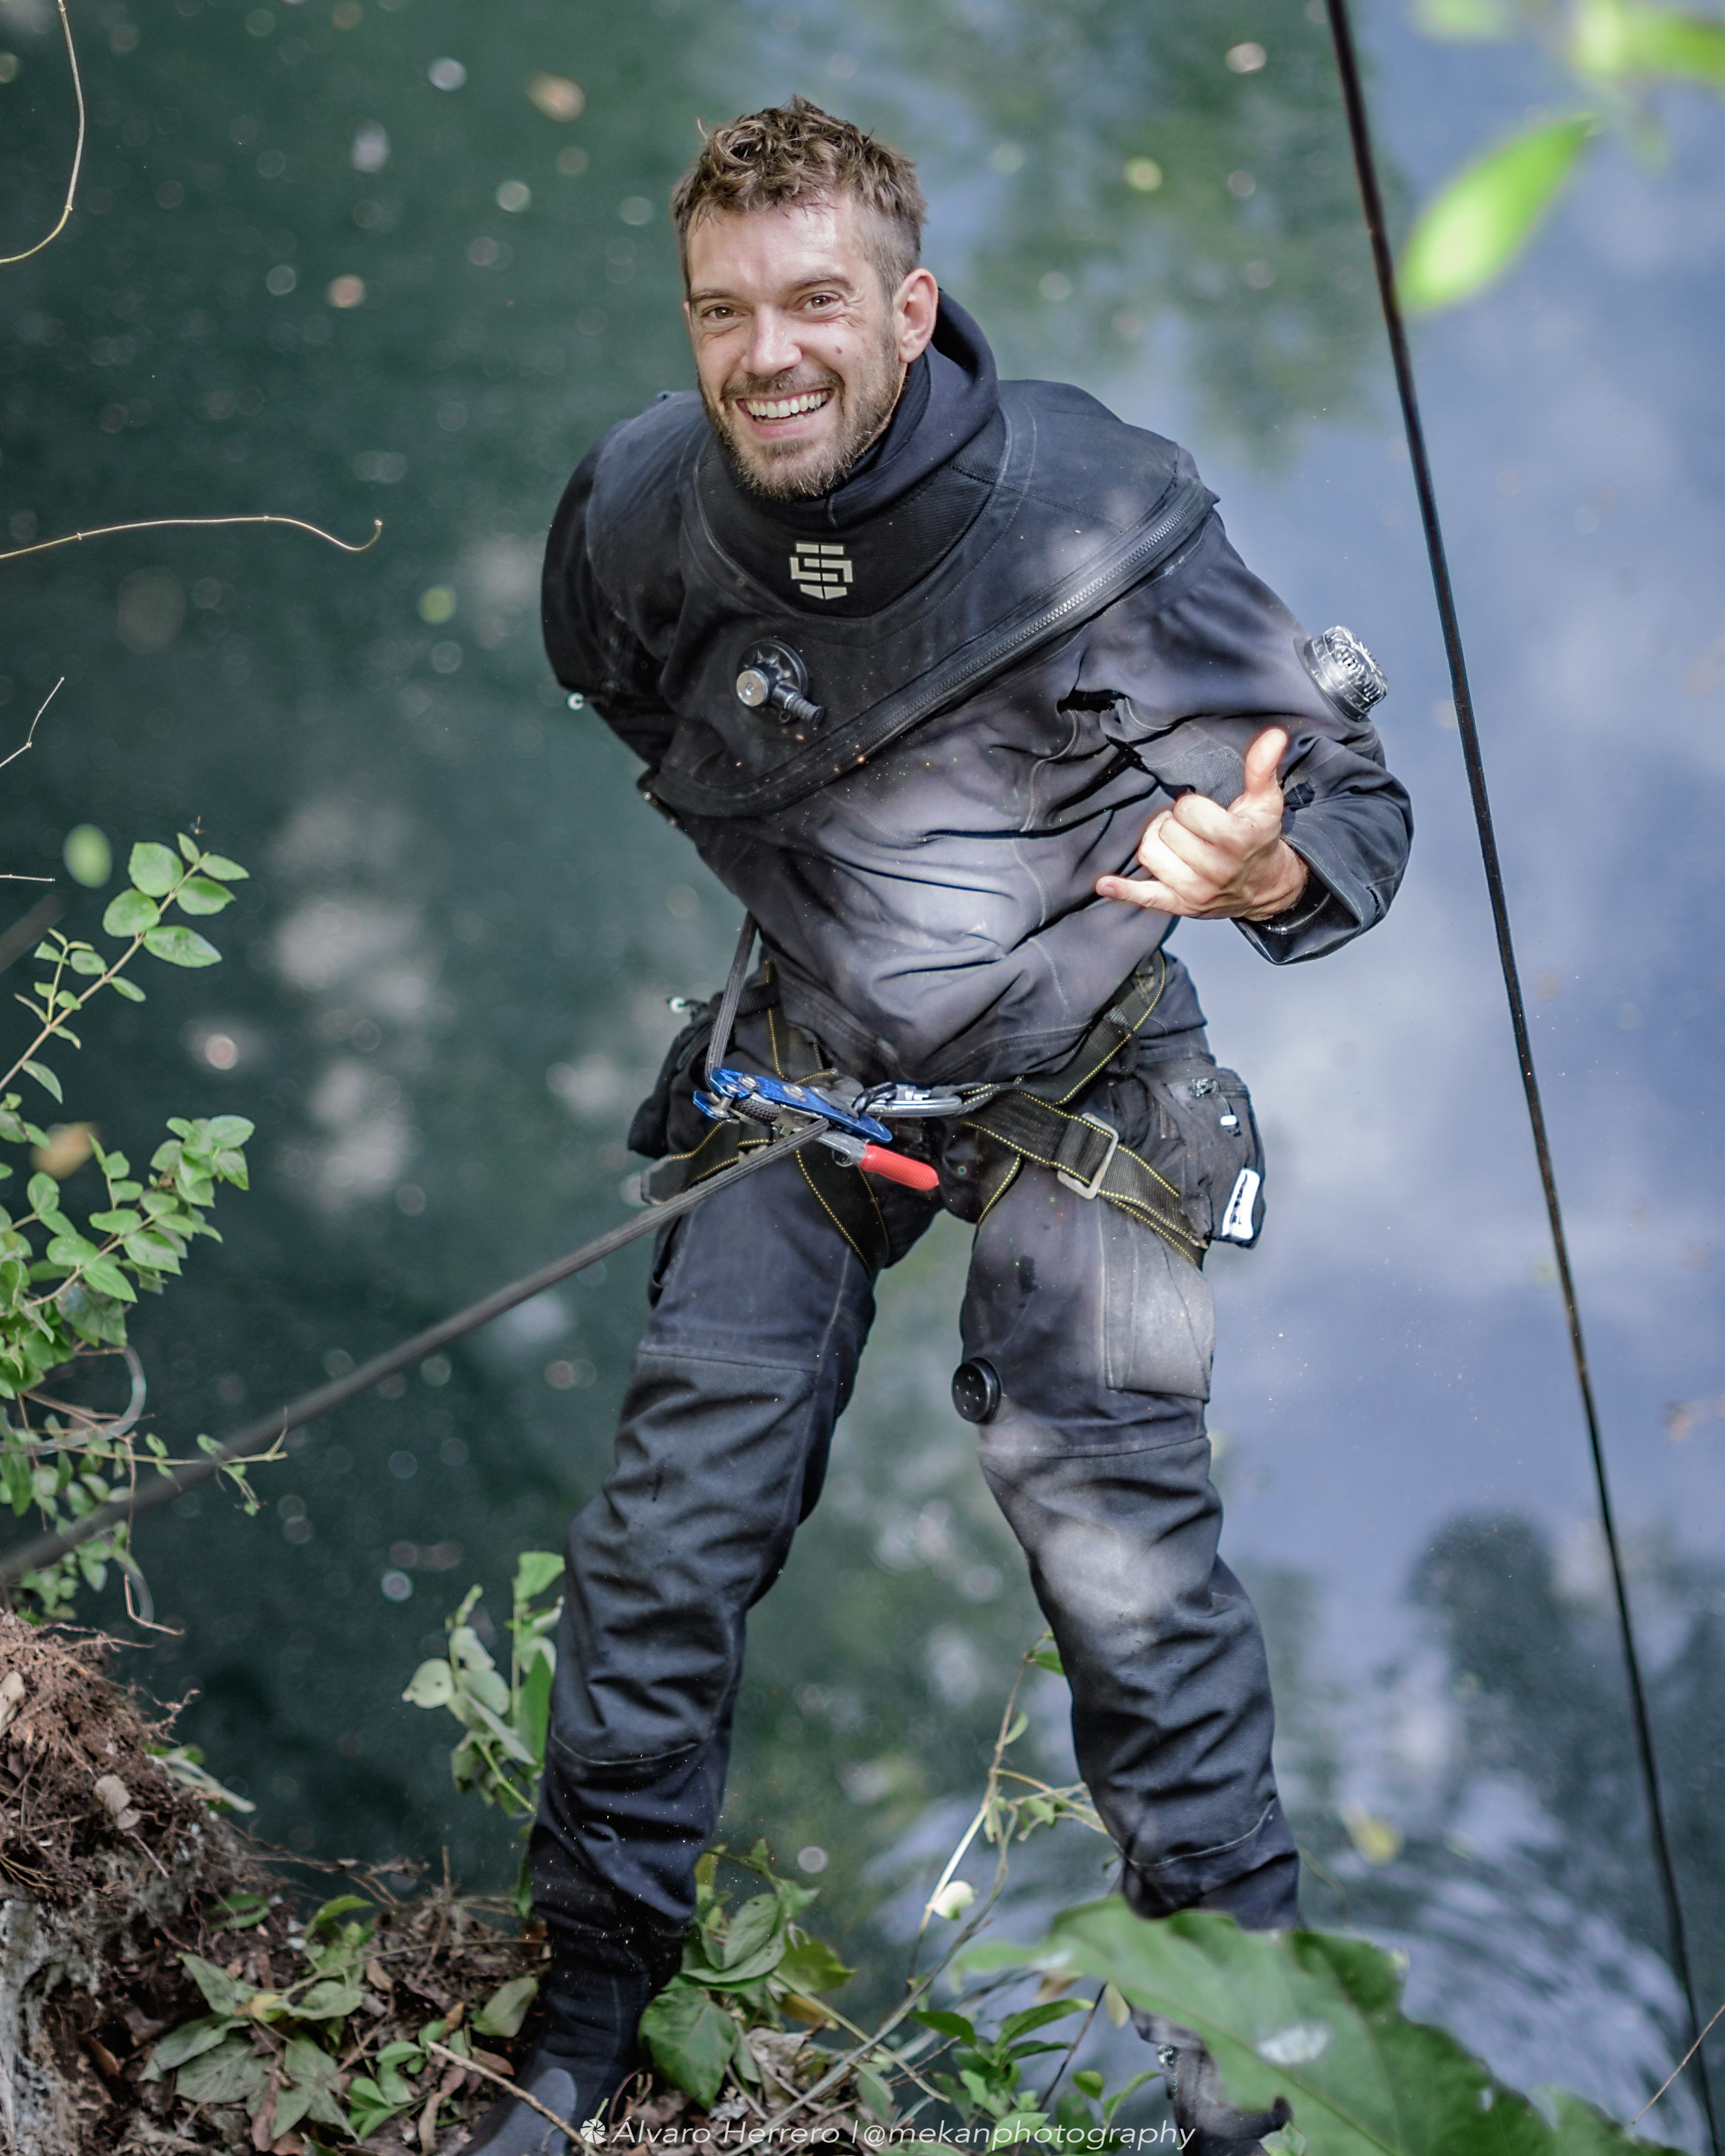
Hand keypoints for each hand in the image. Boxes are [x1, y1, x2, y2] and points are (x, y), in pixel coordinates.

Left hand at [1095, 724, 1309, 921]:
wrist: (1265, 887)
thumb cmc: (1259, 838)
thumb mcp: (1266, 802)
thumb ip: (1263, 767)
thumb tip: (1274, 734)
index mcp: (1237, 841)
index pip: (1188, 811)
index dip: (1192, 805)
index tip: (1204, 810)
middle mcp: (1216, 870)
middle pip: (1166, 831)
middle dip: (1175, 822)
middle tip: (1190, 825)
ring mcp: (1197, 892)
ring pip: (1150, 855)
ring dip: (1157, 841)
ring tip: (1174, 840)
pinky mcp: (1180, 906)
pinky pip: (1146, 898)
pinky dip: (1124, 890)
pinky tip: (1104, 883)